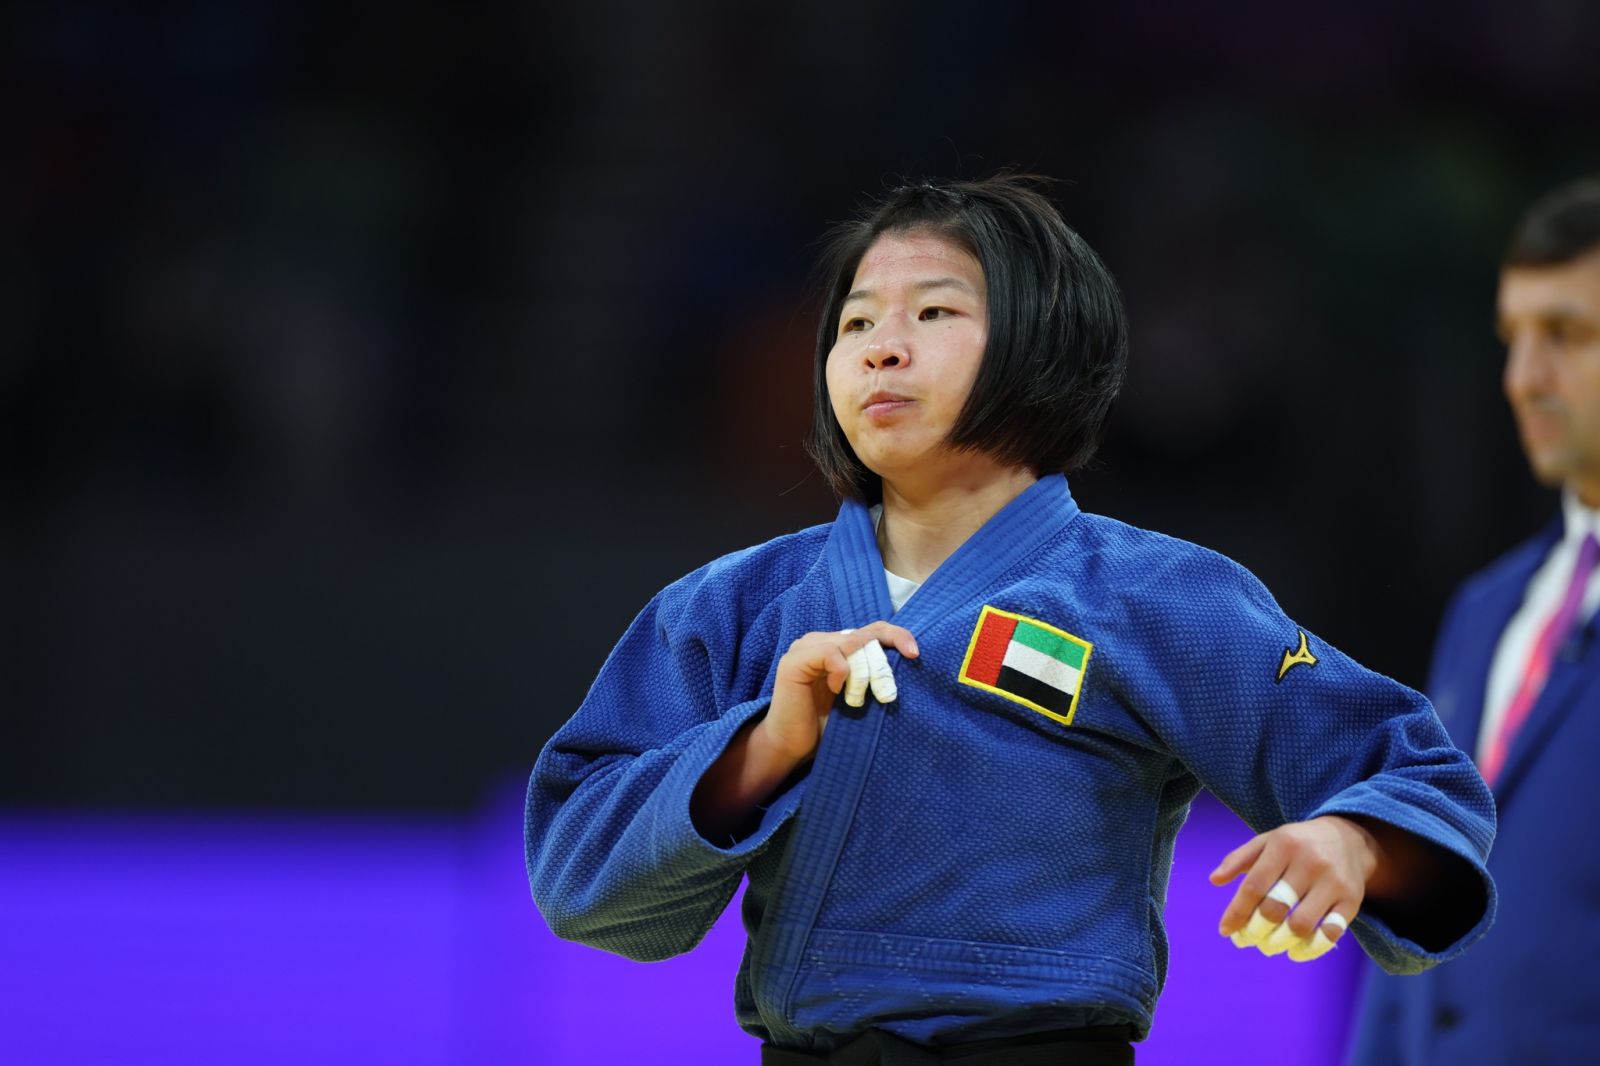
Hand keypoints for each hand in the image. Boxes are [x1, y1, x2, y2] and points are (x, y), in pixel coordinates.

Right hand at [760, 622, 919, 765]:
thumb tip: (909, 657)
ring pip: (851, 643)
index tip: (914, 654)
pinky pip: (831, 653)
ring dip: (864, 673)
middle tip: (886, 695)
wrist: (792, 746)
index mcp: (836, 645)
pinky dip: (841, 672)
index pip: (872, 629)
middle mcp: (820, 640)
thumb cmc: (826, 724)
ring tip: (858, 699)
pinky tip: (835, 691)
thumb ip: (872, 673)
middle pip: (866, 635)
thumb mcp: (859, 694)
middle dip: (882, 665)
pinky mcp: (794, 660)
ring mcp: (804, 647)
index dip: (896, 635)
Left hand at [1209, 815, 1376, 962]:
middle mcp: (1311, 862)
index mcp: (1284, 845)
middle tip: (1247, 940)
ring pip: (1301, 925)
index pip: (1254, 886)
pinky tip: (1295, 952)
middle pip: (1276, 908)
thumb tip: (1214, 880)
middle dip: (1256, 930)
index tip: (1225, 931)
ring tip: (1268, 946)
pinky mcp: (1352, 901)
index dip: (1237, 912)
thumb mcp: (1267, 841)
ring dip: (1279, 943)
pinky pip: (1331, 934)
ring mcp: (1334, 883)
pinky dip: (1311, 950)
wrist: (1349, 839)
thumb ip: (1238, 859)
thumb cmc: (1297, 844)